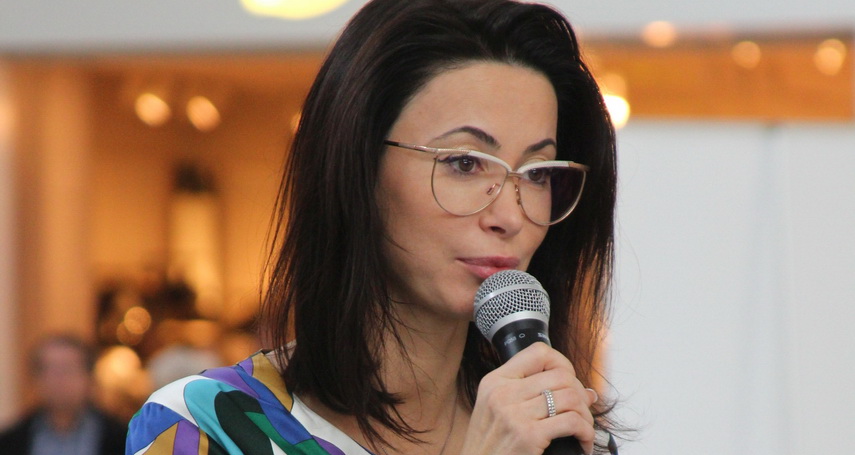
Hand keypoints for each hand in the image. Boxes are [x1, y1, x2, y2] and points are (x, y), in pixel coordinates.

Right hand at [460, 342, 597, 454]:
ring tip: (583, 429)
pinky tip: (582, 442)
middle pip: (561, 375)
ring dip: (585, 415)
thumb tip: (585, 392)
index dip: (563, 364)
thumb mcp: (497, 412)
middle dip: (579, 394)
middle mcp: (503, 393)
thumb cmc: (489, 449)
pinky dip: (586, 432)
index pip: (538, 352)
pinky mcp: (528, 435)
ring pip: (571, 397)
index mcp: (494, 382)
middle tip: (581, 412)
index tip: (569, 382)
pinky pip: (572, 422)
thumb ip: (532, 396)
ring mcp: (514, 414)